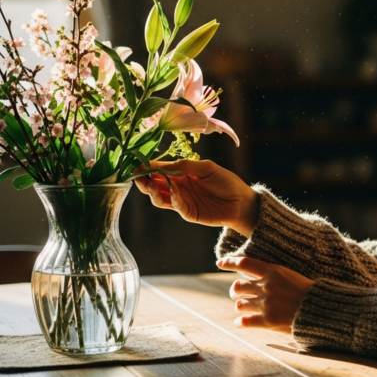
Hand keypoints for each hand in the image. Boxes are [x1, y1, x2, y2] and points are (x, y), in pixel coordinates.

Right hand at [133, 160, 258, 235]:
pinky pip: (175, 206)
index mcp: (180, 173)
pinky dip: (172, 198)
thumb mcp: (207, 168)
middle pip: (153, 184)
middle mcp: (177, 187)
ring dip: (152, 191)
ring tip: (150, 183)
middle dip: (143, 179)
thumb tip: (165, 165)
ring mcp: (181, 201)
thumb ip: (187, 166)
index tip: (135, 163)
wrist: (241, 202)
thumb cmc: (226, 182)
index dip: (146, 166)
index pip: (158, 169)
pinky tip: (174, 191)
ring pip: (159, 198)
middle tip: (136, 174)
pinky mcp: (188, 212)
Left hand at [219, 256, 313, 332]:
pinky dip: (240, 322)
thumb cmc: (308, 292)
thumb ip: (272, 274)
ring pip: (239, 304)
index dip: (230, 262)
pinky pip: (243, 321)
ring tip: (244, 309)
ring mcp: (266, 304)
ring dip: (240, 306)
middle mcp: (267, 286)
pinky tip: (241, 323)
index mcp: (274, 271)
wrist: (321, 309)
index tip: (220, 262)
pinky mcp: (267, 321)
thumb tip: (253, 274)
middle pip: (237, 286)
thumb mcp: (290, 275)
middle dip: (235, 291)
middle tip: (237, 294)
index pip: (245, 263)